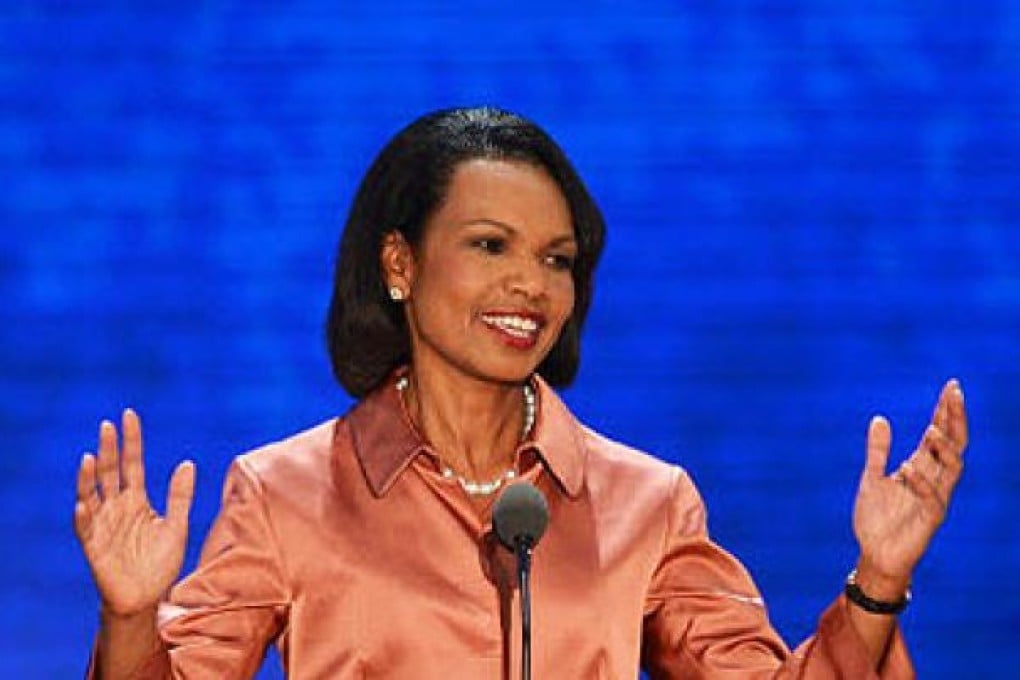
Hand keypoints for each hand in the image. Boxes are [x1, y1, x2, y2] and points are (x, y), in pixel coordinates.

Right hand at [74, 409, 195, 616]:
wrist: (146, 598)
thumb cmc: (159, 563)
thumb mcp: (177, 526)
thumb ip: (180, 496)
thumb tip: (187, 462)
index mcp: (138, 500)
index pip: (133, 464)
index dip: (132, 441)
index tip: (129, 415)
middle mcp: (118, 507)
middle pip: (111, 472)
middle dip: (109, 449)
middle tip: (108, 425)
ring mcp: (103, 525)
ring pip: (92, 494)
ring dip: (89, 477)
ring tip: (91, 458)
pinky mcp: (93, 546)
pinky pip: (85, 528)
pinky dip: (83, 515)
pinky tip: (83, 502)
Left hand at [852, 379, 967, 595]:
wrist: (874, 554)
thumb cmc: (877, 518)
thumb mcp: (871, 478)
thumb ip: (877, 451)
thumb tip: (879, 418)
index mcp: (921, 467)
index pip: (939, 434)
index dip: (945, 411)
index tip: (951, 386)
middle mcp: (933, 479)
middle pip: (954, 444)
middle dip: (955, 419)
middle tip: (954, 393)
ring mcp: (935, 498)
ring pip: (953, 468)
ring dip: (945, 447)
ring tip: (932, 429)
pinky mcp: (931, 519)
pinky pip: (933, 498)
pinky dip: (921, 481)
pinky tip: (908, 467)